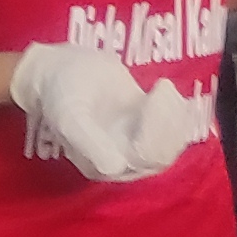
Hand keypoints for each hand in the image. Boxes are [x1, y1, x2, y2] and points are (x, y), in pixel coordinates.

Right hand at [9, 42, 207, 180]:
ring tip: (162, 88)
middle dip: (168, 123)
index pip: (142, 159)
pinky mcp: (145, 124)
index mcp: (100, 165)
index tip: (153, 94)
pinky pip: (172, 128)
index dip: (156, 131)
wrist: (58, 69)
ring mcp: (134, 141)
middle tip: (161, 89)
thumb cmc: (60, 92)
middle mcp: (120, 160)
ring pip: (170, 143)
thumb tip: (116, 168)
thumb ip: (89, 142)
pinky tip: (169, 89)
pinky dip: (178, 112)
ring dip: (176, 117)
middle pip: (161, 154)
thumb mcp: (70, 117)